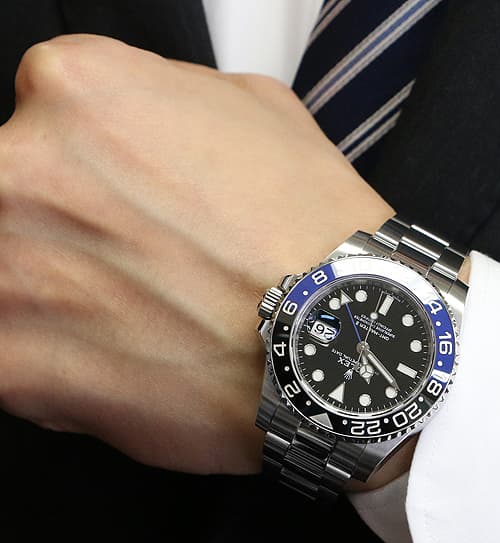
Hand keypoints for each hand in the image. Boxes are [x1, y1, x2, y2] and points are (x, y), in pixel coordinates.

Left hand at [0, 35, 393, 474]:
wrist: (340, 347)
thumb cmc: (313, 240)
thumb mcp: (262, 115)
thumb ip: (173, 103)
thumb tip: (140, 130)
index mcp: (80, 92)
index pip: (40, 125)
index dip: (91, 178)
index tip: (124, 212)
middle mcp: (23, 170)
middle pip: (7, 199)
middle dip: (63, 238)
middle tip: (132, 273)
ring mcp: (7, 273)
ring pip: (3, 283)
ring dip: (53, 304)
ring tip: (131, 325)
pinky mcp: (14, 367)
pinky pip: (6, 358)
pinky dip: (48, 366)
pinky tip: (116, 365)